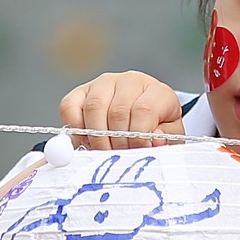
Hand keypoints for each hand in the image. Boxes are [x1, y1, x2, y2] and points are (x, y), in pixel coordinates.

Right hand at [58, 71, 182, 150]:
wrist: (144, 113)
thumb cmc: (157, 126)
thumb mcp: (169, 135)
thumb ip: (165, 138)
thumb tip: (155, 140)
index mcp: (156, 92)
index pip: (144, 110)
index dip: (138, 137)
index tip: (136, 153)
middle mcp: (130, 82)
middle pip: (117, 111)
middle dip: (116, 142)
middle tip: (118, 157)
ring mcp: (104, 84)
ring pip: (93, 108)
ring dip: (96, 137)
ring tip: (103, 152)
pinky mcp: (82, 91)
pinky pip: (70, 106)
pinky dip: (75, 127)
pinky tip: (86, 140)